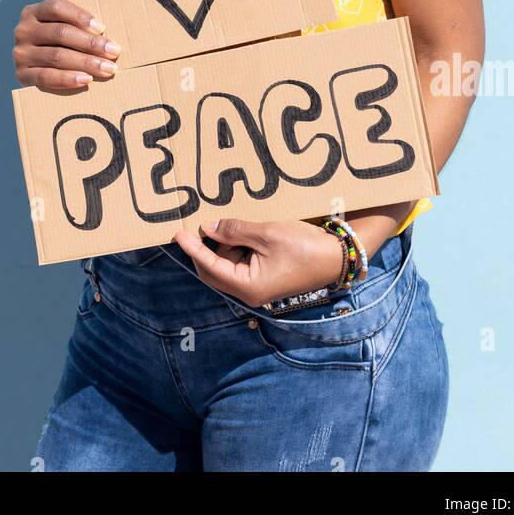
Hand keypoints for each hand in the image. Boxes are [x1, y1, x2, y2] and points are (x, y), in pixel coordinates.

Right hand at [13, 0, 121, 92]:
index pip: (56, 7)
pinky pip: (46, 77)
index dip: (80, 16)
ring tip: (107, 68)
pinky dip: (68, 79)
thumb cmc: (58, 43)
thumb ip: (78, 27)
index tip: (102, 27)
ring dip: (86, 63)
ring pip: (56, 56)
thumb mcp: (62, 27)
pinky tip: (86, 79)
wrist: (33, 68)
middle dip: (90, 43)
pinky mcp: (21, 75)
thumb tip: (107, 37)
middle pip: (60, 33)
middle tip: (113, 51)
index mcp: (33, 12)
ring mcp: (20, 53)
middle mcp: (23, 30)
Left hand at [171, 217, 346, 306]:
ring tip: (229, 222)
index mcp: (248, 286)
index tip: (177, 233)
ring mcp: (258, 286)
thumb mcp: (266, 233)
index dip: (192, 248)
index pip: (209, 267)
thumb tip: (208, 227)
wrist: (336, 257)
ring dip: (224, 245)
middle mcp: (249, 291)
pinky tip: (241, 230)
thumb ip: (234, 230)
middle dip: (206, 248)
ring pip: (228, 265)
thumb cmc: (303, 247)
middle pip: (215, 271)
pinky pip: (241, 263)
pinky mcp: (265, 277)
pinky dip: (237, 246)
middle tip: (199, 224)